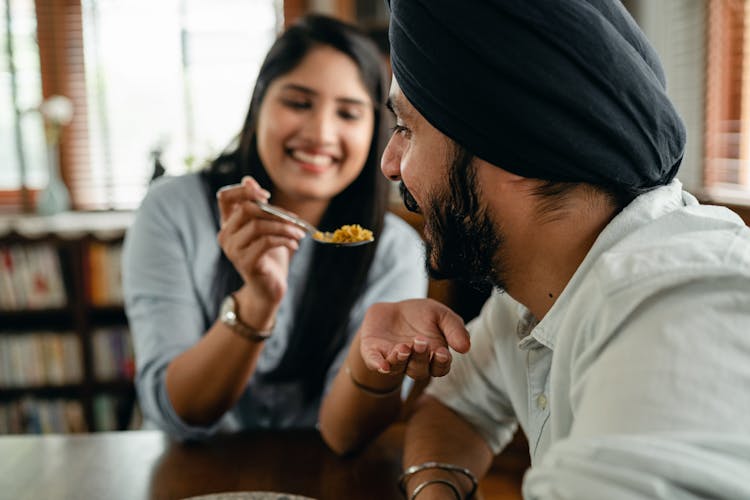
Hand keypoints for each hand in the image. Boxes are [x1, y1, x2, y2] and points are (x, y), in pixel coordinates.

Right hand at [216, 176, 305, 304]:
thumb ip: (259, 206)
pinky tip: (295, 244)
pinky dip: (285, 240)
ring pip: (258, 226)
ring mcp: (233, 250)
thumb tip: (248, 179)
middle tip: (294, 219)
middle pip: (246, 209)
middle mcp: (226, 235)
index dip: (244, 190)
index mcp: (228, 223)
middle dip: (275, 211)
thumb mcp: (266, 227)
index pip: (224, 197)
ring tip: (299, 233)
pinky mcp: (245, 263)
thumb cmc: (269, 256)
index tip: (266, 195)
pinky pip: (266, 243)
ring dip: (285, 227)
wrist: (268, 289)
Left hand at [359, 299, 469, 379]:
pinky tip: (383, 366)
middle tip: (420, 341)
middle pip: (419, 370)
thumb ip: (454, 329)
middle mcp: (413, 363)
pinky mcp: (373, 353)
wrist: (392, 310)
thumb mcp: (441, 314)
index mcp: (433, 356)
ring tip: (403, 348)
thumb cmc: (421, 315)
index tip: (441, 352)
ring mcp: (393, 359)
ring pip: (398, 368)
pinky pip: (375, 363)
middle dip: (420, 357)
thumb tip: (465, 348)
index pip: (440, 368)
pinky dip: (379, 365)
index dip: (440, 363)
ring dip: (401, 360)